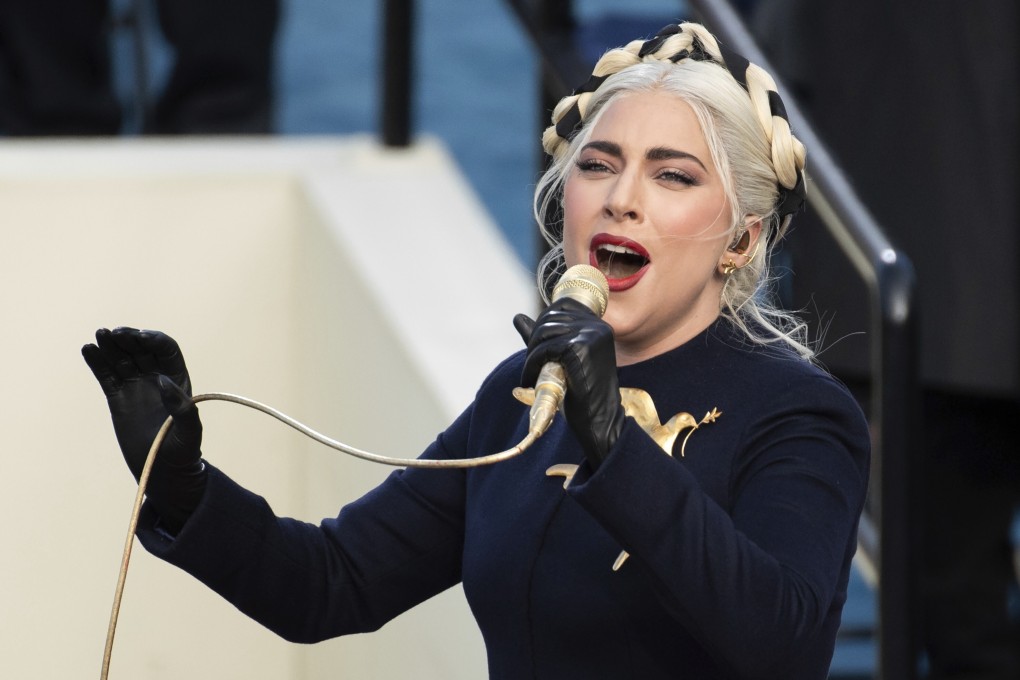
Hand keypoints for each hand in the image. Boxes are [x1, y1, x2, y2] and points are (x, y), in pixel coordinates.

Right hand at [82, 327, 205, 532]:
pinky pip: (107, 375)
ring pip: (122, 359)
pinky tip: (88, 350)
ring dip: (111, 345)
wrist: (163, 471)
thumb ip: (182, 408)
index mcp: (177, 379)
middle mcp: (156, 378)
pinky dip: (97, 362)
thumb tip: (163, 381)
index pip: (166, 349)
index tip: (141, 337)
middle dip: (129, 338)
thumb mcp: (189, 431)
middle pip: (141, 349)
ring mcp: (136, 386)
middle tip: (116, 333)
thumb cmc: (183, 451)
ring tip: (100, 335)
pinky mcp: (118, 398)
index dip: (154, 340)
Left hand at [514, 298, 624, 467]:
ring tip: (531, 373)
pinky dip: (532, 364)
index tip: (538, 347)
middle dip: (534, 340)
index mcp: (598, 325)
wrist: (599, 420)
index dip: (543, 322)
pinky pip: (545, 349)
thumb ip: (543, 337)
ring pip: (545, 332)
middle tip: (532, 365)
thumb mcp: (562, 359)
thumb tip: (517, 317)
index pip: (561, 305)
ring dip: (531, 354)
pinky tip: (531, 380)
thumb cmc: (582, 392)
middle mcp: (597, 326)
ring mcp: (590, 335)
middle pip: (550, 317)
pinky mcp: (580, 348)